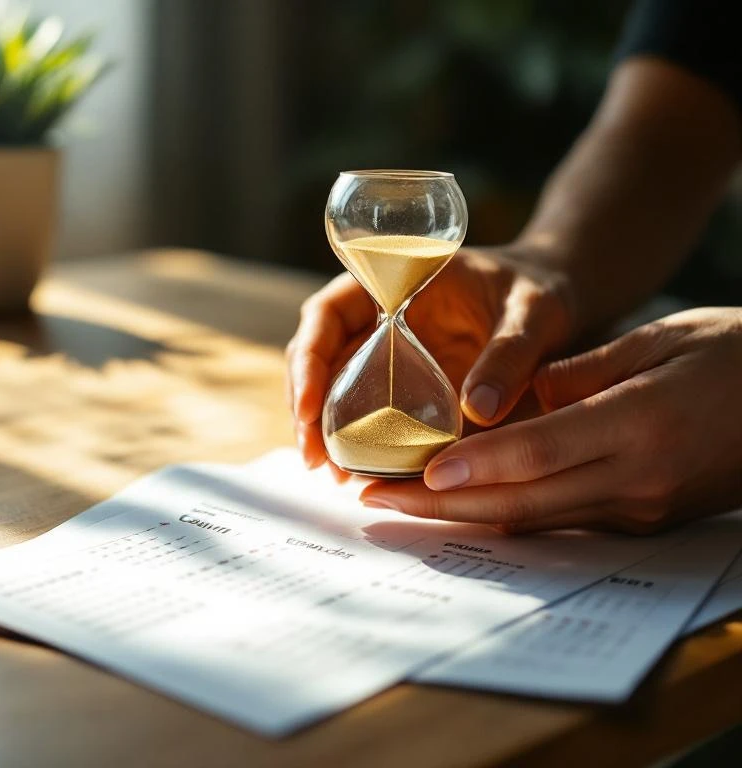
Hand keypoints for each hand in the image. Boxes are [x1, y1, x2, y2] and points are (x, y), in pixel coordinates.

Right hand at [285, 246, 574, 474]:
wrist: (558, 302)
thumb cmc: (540, 292)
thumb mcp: (533, 314)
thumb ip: (510, 354)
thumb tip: (480, 411)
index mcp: (391, 282)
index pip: (327, 314)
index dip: (309, 359)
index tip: (310, 406)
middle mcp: (377, 318)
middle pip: (319, 359)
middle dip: (308, 409)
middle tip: (314, 458)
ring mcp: (387, 354)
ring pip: (335, 390)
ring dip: (326, 432)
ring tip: (334, 476)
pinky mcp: (404, 387)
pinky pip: (370, 413)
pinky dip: (360, 442)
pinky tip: (359, 475)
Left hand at [361, 308, 741, 533]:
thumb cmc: (735, 356)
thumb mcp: (659, 340)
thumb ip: (580, 372)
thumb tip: (508, 401)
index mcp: (640, 422)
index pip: (539, 450)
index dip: (473, 465)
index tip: (415, 474)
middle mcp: (635, 479)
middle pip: (521, 501)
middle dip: (440, 506)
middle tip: (373, 499)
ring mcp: (639, 509)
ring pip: (534, 520)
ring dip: (461, 516)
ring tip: (398, 505)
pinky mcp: (641, 521)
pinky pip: (561, 521)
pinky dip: (505, 513)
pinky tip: (460, 505)